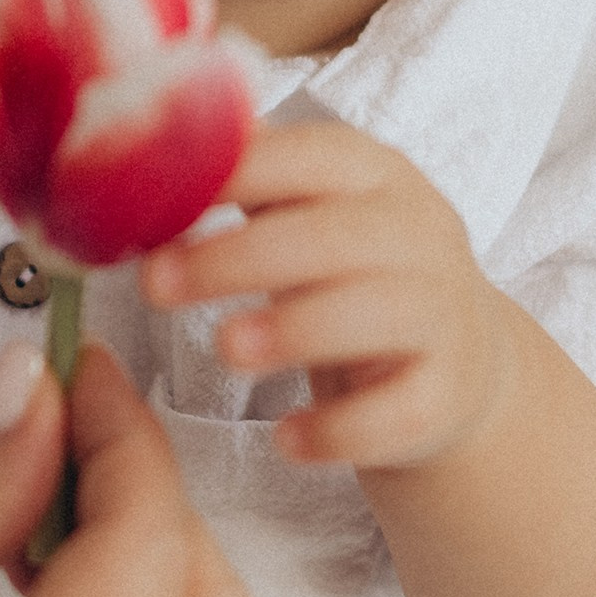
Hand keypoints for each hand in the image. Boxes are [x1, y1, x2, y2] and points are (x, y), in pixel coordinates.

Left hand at [142, 120, 509, 473]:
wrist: (460, 358)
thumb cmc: (352, 275)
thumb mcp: (311, 216)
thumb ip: (243, 188)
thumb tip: (135, 166)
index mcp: (375, 175)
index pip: (308, 156)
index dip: (234, 173)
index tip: (155, 199)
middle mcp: (418, 234)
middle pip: (331, 238)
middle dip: (236, 258)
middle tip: (156, 284)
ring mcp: (441, 314)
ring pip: (371, 316)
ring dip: (292, 330)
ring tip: (225, 348)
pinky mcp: (448, 393)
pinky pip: (396, 413)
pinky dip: (339, 429)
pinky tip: (286, 441)